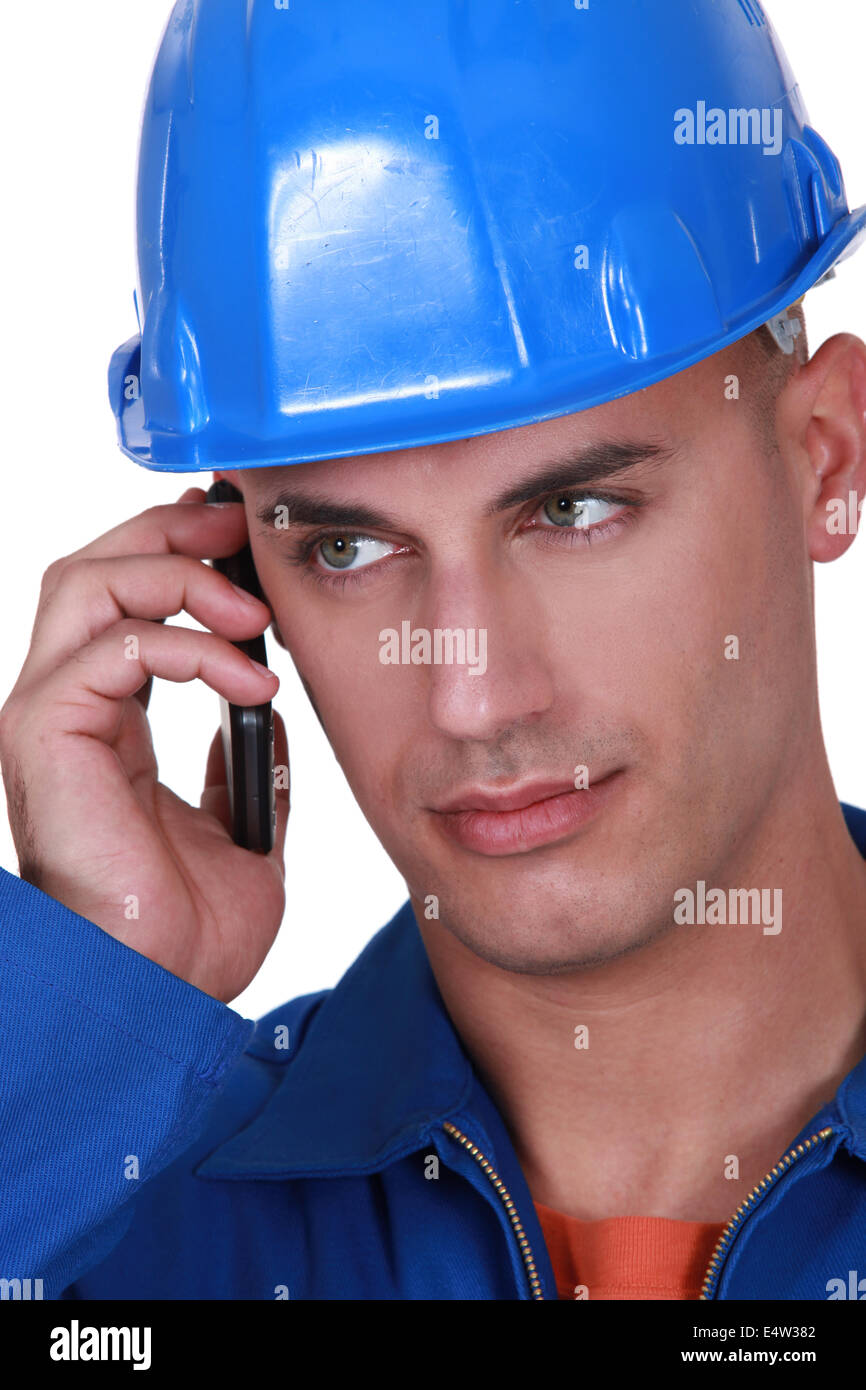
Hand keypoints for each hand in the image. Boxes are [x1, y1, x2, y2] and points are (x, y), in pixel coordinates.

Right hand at [0, 488, 288, 1002]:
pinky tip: (251, 682)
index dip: (177, 555)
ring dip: (180, 575)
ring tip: (254, 614)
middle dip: (170, 532)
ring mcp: (47, 715)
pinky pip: (116, 648)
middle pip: (93, 568)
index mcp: (104, 723)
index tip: (242, 544)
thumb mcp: (242, 826)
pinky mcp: (45, 733)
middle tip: (240, 531)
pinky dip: (192, 647)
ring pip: (87, 583)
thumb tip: (266, 714)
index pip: (123, 603)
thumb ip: (243, 763)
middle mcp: (65, 707)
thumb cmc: (190, 928)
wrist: (162, 991)